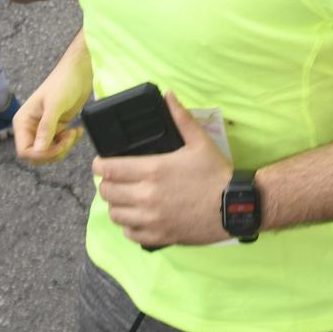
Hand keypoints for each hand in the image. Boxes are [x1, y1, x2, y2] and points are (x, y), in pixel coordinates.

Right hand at [13, 58, 90, 165]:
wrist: (79, 72)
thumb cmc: (63, 82)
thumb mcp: (55, 104)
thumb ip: (46, 128)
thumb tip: (39, 151)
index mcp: (22, 122)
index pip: (24, 151)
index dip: (41, 155)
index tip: (59, 146)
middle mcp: (30, 128)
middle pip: (37, 155)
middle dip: (55, 152)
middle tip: (69, 138)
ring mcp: (43, 129)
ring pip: (50, 153)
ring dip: (64, 147)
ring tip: (74, 133)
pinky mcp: (57, 128)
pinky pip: (60, 145)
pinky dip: (69, 142)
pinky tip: (77, 131)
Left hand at [93, 92, 233, 247]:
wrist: (233, 206)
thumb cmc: (216, 174)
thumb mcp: (200, 141)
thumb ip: (180, 118)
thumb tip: (168, 95)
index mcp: (153, 170)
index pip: (109, 169)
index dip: (99, 165)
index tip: (100, 163)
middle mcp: (146, 196)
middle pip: (107, 192)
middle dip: (107, 183)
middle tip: (115, 179)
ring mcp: (151, 219)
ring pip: (115, 214)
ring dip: (116, 205)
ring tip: (125, 198)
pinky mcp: (158, 236)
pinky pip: (129, 234)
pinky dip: (128, 225)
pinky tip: (137, 217)